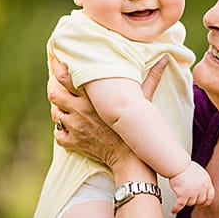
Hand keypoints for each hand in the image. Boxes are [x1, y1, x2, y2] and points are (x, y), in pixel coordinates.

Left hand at [48, 55, 169, 166]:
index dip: (58, 69)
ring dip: (58, 109)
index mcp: (93, 97)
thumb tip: (166, 58)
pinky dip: (62, 130)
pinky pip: (58, 134)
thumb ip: (152, 77)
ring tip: (66, 106)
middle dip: (53, 87)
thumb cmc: (137, 126)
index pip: (66, 78)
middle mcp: (81, 110)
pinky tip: (70, 126)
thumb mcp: (145, 99)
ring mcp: (75, 127)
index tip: (59, 63)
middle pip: (54, 94)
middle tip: (57, 85)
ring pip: (55, 113)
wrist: (131, 159)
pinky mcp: (73, 143)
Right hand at [169, 161, 214, 213]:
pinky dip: (176, 209)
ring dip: (185, 201)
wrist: (178, 164)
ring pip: (190, 203)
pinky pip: (180, 205)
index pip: (210, 196)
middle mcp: (202, 188)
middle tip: (188, 198)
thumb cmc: (186, 166)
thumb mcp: (199, 173)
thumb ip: (202, 181)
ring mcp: (193, 192)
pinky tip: (173, 210)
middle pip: (200, 201)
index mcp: (207, 182)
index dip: (206, 201)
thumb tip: (201, 189)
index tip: (202, 204)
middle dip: (194, 200)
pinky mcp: (183, 194)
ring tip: (180, 197)